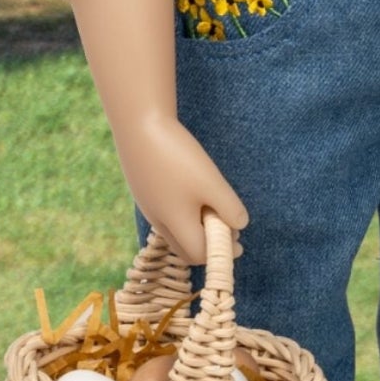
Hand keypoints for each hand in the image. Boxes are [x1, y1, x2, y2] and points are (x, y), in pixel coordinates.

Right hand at [116, 112, 248, 261]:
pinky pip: (168, 214)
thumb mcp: (211, 183)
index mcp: (173, 223)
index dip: (221, 252)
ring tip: (215, 205)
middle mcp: (157, 220)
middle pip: (185, 248)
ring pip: (176, 230)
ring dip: (197, 227)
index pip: (198, 254)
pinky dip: (185, 214)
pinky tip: (196, 193)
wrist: (139, 126)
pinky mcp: (145, 191)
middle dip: (209, 243)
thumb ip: (229, 208)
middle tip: (229, 224)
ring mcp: (149, 206)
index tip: (239, 242)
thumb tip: (240, 226)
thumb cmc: (178, 157)